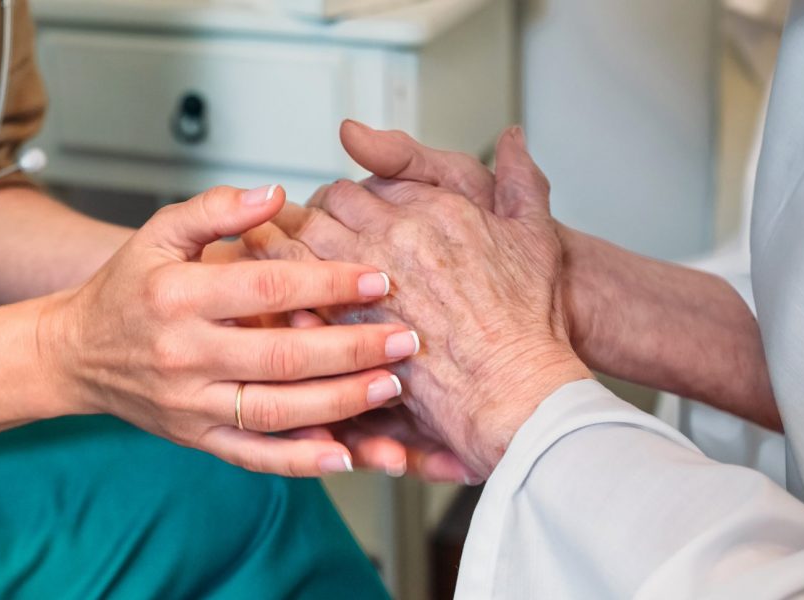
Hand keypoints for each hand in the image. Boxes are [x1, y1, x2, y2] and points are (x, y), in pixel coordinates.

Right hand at [43, 185, 421, 476]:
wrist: (76, 353)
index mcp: (177, 296)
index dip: (326, 282)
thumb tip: (274, 194)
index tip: (377, 278)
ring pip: (275, 410)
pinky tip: (344, 454)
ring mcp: (190, 403)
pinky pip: (253, 455)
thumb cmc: (127, 288)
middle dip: (352, 347)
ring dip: (340, 402)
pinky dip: (299, 460)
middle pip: (280, 356)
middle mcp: (184, 354)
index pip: (264, 289)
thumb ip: (217, 209)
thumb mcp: (159, 232)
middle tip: (405, 338)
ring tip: (390, 386)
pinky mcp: (197, 437)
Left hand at [289, 126, 593, 477]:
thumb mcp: (533, 234)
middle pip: (326, 208)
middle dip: (308, 217)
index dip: (342, 199)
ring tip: (270, 257)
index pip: (362, 184)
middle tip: (297, 232)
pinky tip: (274, 299)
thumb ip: (518, 178)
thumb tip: (511, 136)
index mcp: (433, 209)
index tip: (336, 213)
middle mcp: (396, 237)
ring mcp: (368, 282)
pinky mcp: (349, 327)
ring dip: (284, 246)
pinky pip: (296, 295)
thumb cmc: (527, 320)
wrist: (518, 387)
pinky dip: (279, 290)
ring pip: (302, 243)